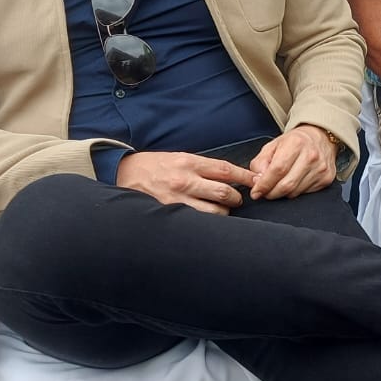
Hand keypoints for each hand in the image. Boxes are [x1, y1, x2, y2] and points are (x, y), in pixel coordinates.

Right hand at [116, 151, 249, 214]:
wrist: (124, 173)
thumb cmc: (155, 165)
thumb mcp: (180, 158)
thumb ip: (204, 167)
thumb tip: (230, 176)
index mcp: (190, 162)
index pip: (226, 170)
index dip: (245, 177)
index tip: (256, 182)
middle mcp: (185, 180)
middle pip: (224, 192)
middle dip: (237, 198)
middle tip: (239, 200)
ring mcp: (177, 199)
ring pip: (214, 212)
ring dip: (223, 213)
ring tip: (222, 211)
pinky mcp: (169, 213)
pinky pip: (196, 222)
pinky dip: (207, 223)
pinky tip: (209, 223)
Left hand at [240, 126, 338, 199]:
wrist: (320, 137)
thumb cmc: (295, 142)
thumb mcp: (273, 146)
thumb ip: (260, 163)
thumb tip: (256, 182)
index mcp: (296, 143)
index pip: (277, 170)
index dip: (264, 184)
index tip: (256, 192)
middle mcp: (311, 156)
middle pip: (286, 185)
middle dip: (271, 193)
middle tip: (265, 192)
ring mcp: (321, 168)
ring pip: (295, 192)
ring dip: (283, 193)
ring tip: (280, 184)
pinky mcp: (326, 178)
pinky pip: (305, 194)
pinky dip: (295, 192)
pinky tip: (294, 182)